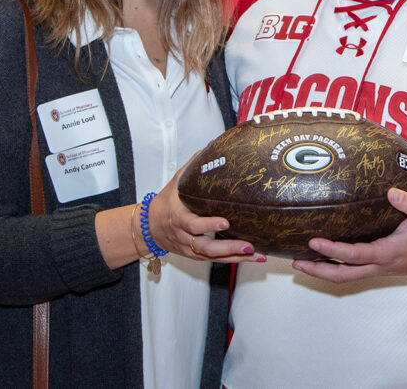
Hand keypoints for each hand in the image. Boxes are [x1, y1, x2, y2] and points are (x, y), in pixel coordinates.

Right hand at [147, 163, 264, 262]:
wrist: (150, 227)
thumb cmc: (167, 202)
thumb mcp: (177, 182)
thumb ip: (194, 165)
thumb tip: (211, 145)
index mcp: (179, 217)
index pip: (193, 224)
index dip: (208, 224)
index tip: (226, 221)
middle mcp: (184, 236)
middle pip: (205, 246)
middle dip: (228, 247)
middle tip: (248, 245)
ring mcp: (190, 248)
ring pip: (213, 256)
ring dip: (236, 256)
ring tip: (256, 254)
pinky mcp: (196, 255)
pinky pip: (216, 260)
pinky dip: (234, 260)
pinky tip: (253, 257)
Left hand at [292, 188, 406, 282]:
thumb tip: (391, 192)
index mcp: (388, 253)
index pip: (354, 254)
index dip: (332, 249)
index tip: (313, 240)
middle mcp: (379, 265)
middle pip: (343, 275)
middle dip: (318, 270)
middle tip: (296, 262)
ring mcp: (378, 269)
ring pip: (345, 277)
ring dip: (323, 271)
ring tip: (301, 262)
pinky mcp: (378, 267)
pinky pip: (352, 272)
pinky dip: (334, 268)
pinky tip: (322, 258)